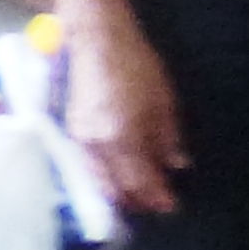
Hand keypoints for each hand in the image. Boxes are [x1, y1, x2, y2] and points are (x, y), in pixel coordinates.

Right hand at [65, 25, 182, 214]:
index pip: (140, 180)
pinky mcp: (71, 132)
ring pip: (98, 181)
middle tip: (158, 206)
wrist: (98, 43)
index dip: (156, 197)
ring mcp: (80, 140)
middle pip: (116, 188)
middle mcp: (97, 145)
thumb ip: (168, 138)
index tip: (172, 206)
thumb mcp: (164, 102)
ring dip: (120, 194)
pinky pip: (87, 167)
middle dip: (138, 201)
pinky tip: (119, 178)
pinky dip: (104, 179)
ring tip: (141, 197)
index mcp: (123, 137)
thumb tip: (177, 165)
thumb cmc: (137, 67)